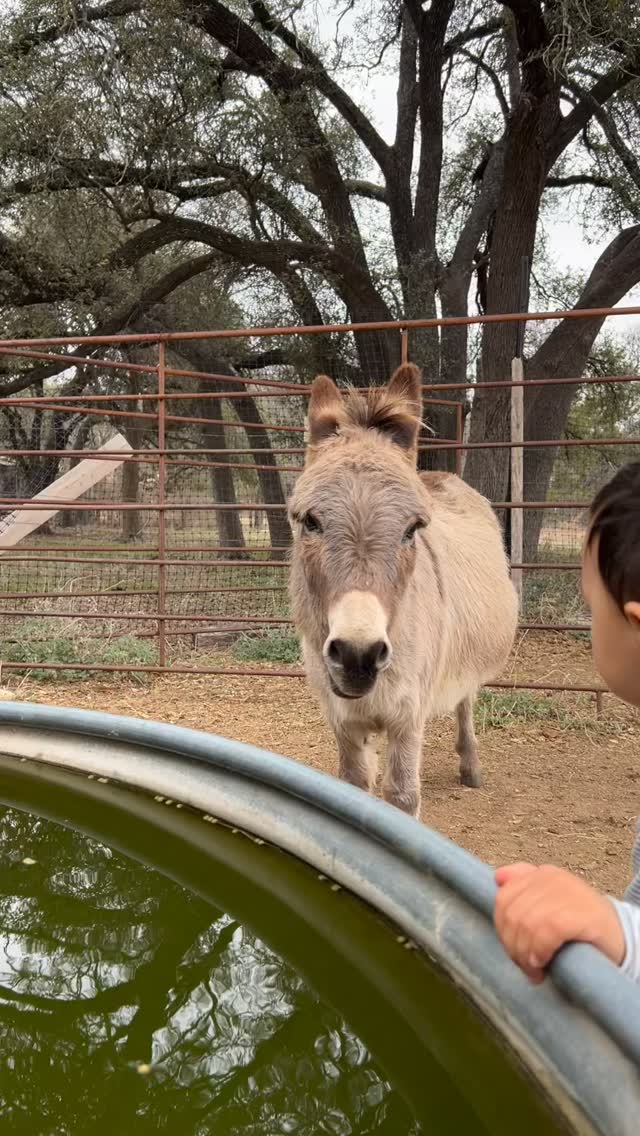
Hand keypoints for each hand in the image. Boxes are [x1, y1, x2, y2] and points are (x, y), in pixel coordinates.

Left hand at [494, 862, 625, 983]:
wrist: (623, 938)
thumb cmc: (584, 926)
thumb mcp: (553, 904)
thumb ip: (524, 887)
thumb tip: (498, 877)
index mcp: (543, 874)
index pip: (503, 898)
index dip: (503, 929)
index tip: (515, 950)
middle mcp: (553, 878)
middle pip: (512, 914)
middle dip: (513, 946)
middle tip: (526, 966)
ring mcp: (567, 894)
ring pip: (526, 925)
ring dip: (525, 955)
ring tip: (535, 971)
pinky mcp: (581, 914)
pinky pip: (546, 932)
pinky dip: (540, 952)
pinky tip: (544, 964)